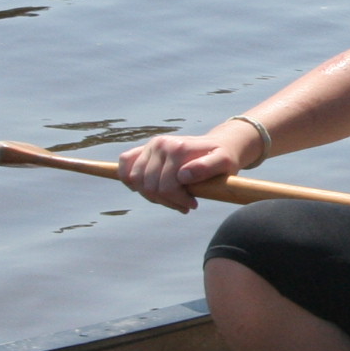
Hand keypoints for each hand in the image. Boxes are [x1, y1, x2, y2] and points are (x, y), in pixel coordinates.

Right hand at [118, 127, 255, 212]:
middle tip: (184, 205)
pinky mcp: (145, 149)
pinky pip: (125, 162)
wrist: (220, 145)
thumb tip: (183, 175)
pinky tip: (146, 189)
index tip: (193, 205)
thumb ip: (207, 168)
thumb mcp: (224, 163)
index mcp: (178, 149)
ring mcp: (151, 146)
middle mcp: (161, 144)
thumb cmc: (223, 158)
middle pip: (150, 187)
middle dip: (166, 201)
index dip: (178, 201)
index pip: (166, 186)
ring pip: (136, 181)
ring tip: (172, 199)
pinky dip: (129, 179)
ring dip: (152, 196)